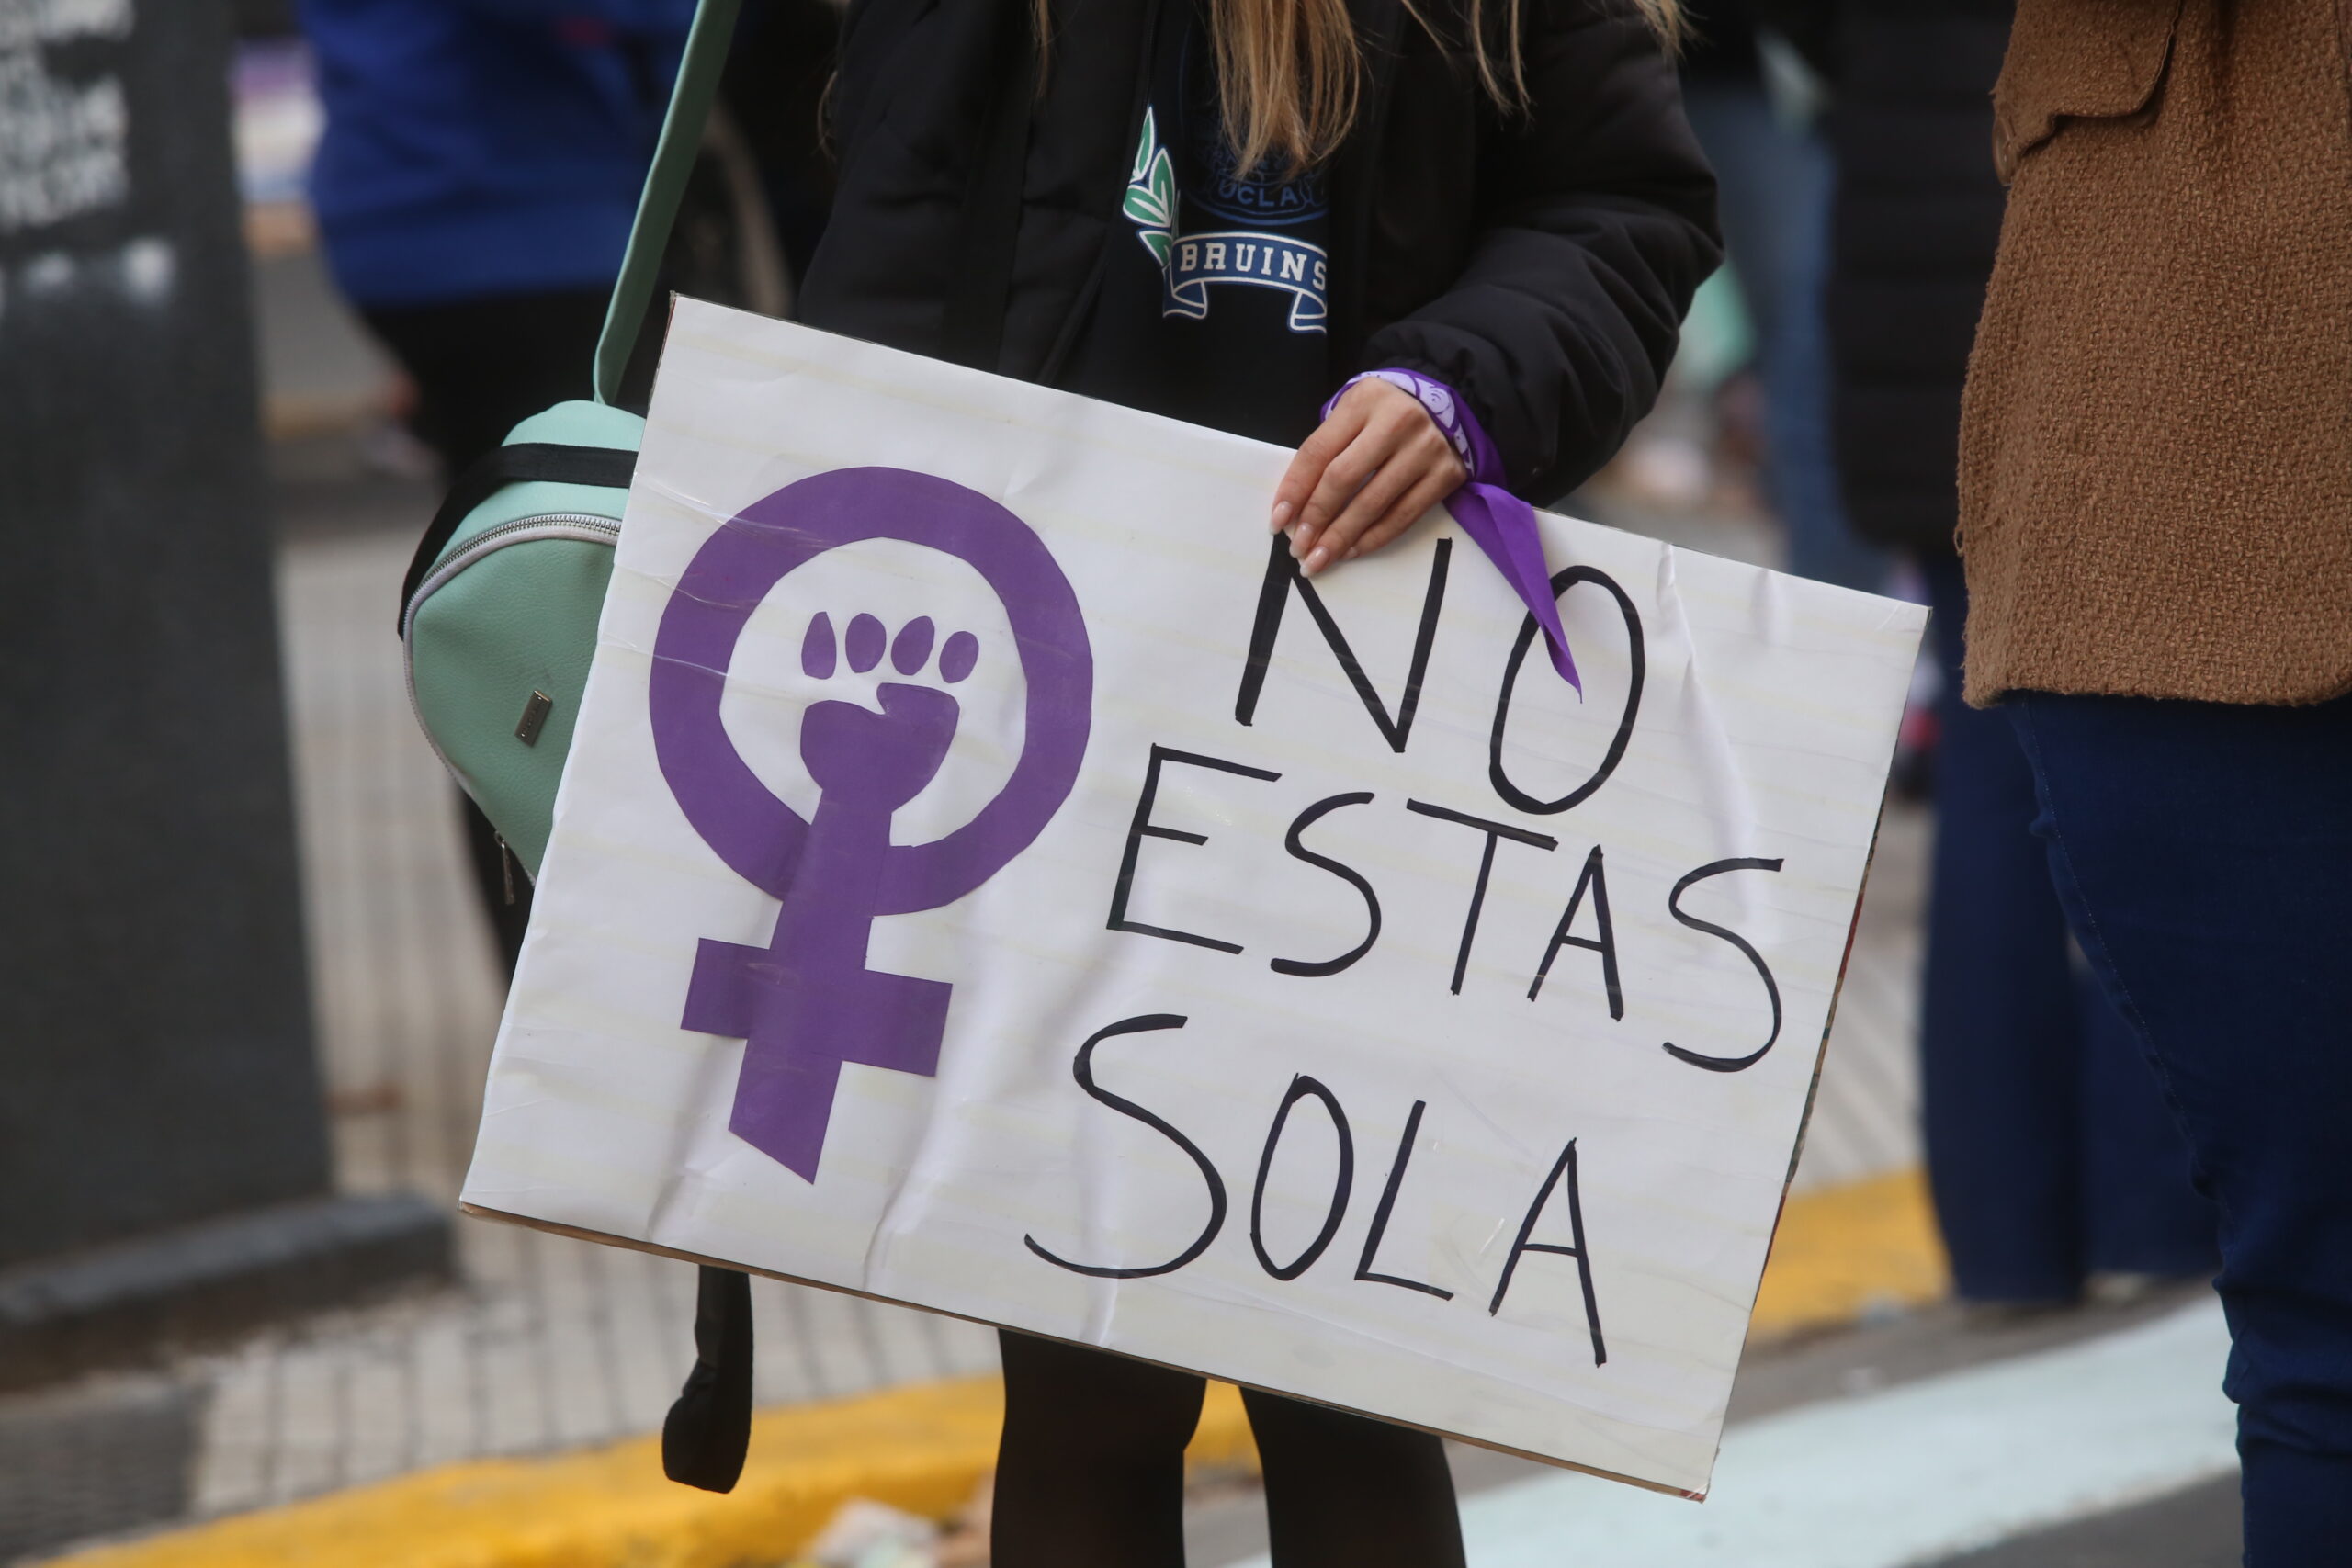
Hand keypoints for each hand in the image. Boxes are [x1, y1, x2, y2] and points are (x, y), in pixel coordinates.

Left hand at [1270, 377, 1467, 576]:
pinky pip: (1402, 517)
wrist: (1443, 409)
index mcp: (1364, 401)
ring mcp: (1426, 449)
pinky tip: (1351, 551)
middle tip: (1298, 548)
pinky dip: (1373, 538)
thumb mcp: (1352, 415)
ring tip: (1319, 559)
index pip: (1319, 451)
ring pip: (1373, 504)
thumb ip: (1326, 450)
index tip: (1277, 521)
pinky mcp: (1446, 475)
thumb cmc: (1383, 416)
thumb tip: (1295, 509)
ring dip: (1340, 538)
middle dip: (1315, 518)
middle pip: (1343, 479)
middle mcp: (1398, 422)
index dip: (1294, 489)